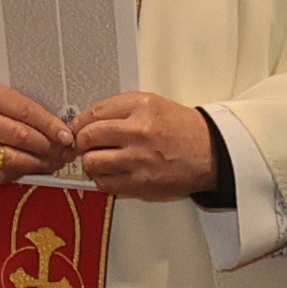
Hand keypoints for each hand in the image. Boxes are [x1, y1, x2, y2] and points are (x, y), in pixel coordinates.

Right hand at [0, 78, 77, 184]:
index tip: (67, 135)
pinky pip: (0, 175)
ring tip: (55, 163)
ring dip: (39, 164)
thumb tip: (55, 123)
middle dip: (49, 147)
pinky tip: (32, 169)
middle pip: (21, 137)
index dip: (50, 125)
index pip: (25, 111)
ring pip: (13, 160)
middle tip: (66, 152)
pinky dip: (20, 173)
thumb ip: (18, 103)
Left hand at [69, 92, 223, 201]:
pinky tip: (112, 173)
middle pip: (88, 136)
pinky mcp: (141, 183)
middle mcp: (139, 131)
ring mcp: (139, 159)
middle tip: (84, 145)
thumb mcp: (153, 104)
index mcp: (142, 106)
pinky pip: (105, 183)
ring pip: (92, 162)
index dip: (79, 122)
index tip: (77, 128)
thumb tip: (86, 120)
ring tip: (100, 159)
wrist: (210, 153)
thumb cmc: (182, 129)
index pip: (94, 112)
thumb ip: (120, 109)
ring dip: (91, 162)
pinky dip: (102, 179)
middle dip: (81, 142)